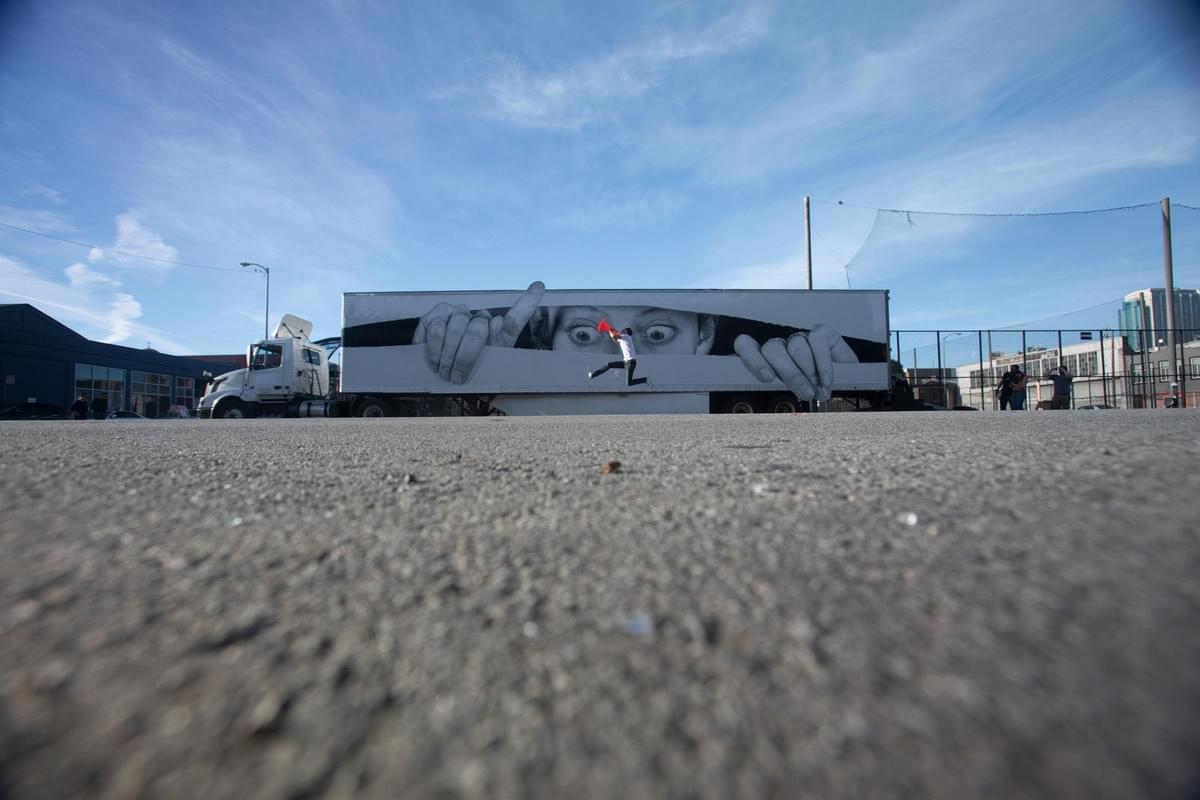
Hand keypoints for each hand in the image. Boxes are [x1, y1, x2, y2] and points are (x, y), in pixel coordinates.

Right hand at [412, 281, 545, 383]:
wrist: (440, 375)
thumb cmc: (467, 373)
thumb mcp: (485, 370)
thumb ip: (494, 351)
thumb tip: (497, 320)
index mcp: (499, 333)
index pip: (517, 316)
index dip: (528, 302)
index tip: (539, 287)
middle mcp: (480, 317)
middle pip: (478, 328)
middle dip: (465, 357)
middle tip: (457, 377)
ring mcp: (458, 312)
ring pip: (456, 327)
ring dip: (448, 355)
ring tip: (444, 372)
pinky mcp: (435, 314)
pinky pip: (435, 328)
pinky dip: (434, 349)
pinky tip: (434, 361)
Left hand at [733, 323, 857, 401]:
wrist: (850, 385)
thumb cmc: (816, 392)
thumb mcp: (796, 395)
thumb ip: (784, 392)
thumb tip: (781, 401)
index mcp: (767, 361)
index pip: (746, 346)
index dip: (753, 358)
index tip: (767, 377)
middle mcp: (782, 347)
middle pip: (773, 349)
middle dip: (789, 373)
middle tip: (805, 392)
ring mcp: (801, 338)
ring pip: (796, 345)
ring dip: (808, 370)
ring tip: (818, 388)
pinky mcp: (821, 333)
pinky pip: (817, 339)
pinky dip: (822, 362)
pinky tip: (826, 379)